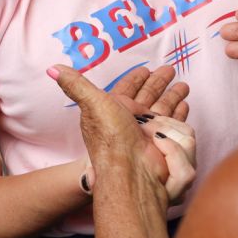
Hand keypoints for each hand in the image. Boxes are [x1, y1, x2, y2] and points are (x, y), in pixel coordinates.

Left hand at [48, 65, 195, 204]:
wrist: (130, 170)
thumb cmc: (110, 139)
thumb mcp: (92, 103)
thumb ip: (76, 83)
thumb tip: (52, 67)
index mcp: (114, 110)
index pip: (127, 88)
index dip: (135, 78)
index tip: (145, 68)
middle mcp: (132, 121)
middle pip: (149, 95)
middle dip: (159, 82)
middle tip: (170, 69)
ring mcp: (149, 132)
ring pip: (164, 108)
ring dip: (173, 96)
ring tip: (183, 86)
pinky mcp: (166, 142)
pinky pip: (176, 123)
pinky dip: (180, 114)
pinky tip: (184, 106)